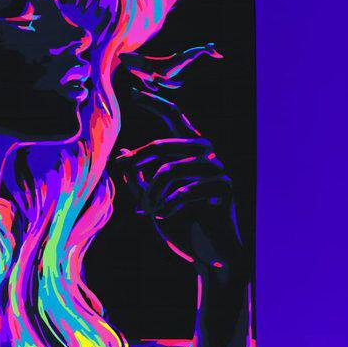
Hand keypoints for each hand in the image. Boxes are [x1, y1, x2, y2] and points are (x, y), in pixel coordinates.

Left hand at [117, 89, 244, 275]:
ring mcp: (218, 169)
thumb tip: (123, 153)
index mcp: (190, 152)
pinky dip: (168, 206)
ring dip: (152, 195)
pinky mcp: (225, 186)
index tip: (134, 92)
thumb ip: (137, 178)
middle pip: (163, 146)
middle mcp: (206, 155)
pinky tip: (164, 217)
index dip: (155, 103)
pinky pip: (184, 190)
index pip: (174, 118)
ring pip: (169, 171)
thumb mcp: (151, 199)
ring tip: (150, 211)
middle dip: (139, 165)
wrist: (208, 253)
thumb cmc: (180, 225)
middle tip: (125, 176)